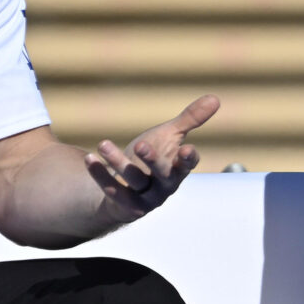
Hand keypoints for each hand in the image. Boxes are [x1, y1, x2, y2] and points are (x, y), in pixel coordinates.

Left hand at [89, 96, 217, 216]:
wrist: (125, 189)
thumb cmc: (151, 160)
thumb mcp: (169, 138)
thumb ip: (190, 120)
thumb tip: (215, 98)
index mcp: (178, 169)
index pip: (187, 165)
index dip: (188, 159)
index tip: (187, 150)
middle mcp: (165, 186)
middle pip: (162, 174)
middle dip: (153, 161)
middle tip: (141, 145)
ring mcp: (146, 198)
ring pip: (134, 180)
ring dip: (118, 162)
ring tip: (102, 144)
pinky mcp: (126, 206)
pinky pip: (113, 191)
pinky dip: (100, 175)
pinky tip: (89, 158)